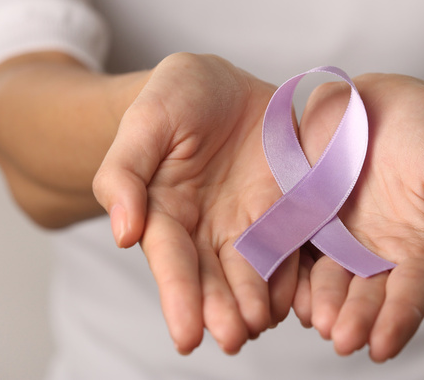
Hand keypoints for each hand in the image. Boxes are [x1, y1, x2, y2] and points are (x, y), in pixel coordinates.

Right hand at [93, 53, 297, 354]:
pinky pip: (292, 245)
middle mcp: (206, 227)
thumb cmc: (175, 97)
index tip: (187, 336)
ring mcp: (248, 220)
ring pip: (253, 271)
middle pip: (213, 277)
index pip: (171, 260)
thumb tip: (122, 234)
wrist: (223, 86)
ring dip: (257, 301)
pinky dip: (295, 273)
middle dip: (221, 310)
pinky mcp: (284, 208)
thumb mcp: (146, 121)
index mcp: (166, 211)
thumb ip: (124, 173)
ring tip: (262, 322)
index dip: (179, 297)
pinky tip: (301, 296)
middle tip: (232, 337)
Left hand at [292, 73, 423, 361]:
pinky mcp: (307, 214)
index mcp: (419, 250)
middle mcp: (377, 252)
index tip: (383, 346)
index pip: (411, 293)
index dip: (399, 319)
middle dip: (357, 318)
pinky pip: (297, 245)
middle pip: (367, 294)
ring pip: (330, 278)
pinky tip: (287, 286)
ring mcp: (340, 235)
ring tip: (316, 320)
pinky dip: (293, 268)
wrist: (390, 99)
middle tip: (342, 340)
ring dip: (323, 302)